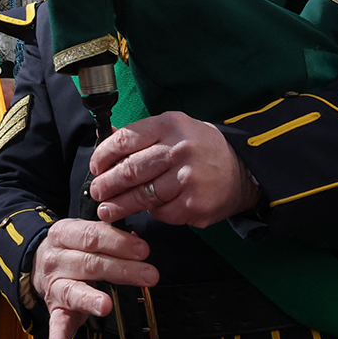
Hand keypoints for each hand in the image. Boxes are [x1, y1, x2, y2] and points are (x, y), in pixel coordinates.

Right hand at [33, 218, 159, 338]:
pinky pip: (56, 323)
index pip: (92, 236)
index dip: (118, 243)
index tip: (142, 250)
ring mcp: (54, 285)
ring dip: (91, 300)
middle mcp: (56, 259)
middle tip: (147, 275)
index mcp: (64, 234)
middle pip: (90, 264)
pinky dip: (58, 336)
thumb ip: (108, 236)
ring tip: (106, 305)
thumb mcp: (83, 234)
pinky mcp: (54, 309)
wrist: (36, 263)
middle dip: (122, 269)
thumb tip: (136, 240)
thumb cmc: (70, 249)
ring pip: (74, 291)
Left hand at [88, 111, 260, 226]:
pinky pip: (162, 212)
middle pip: (131, 170)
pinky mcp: (194, 204)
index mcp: (170, 125)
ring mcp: (188, 178)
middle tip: (97, 191)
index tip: (96, 167)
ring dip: (120, 205)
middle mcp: (180, 149)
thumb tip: (105, 140)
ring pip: (143, 196)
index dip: (104, 155)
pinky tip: (146, 211)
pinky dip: (151, 213)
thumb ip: (142, 136)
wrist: (242, 170)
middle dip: (108, 184)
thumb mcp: (174, 129)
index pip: (126, 139)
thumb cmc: (201, 149)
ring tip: (107, 210)